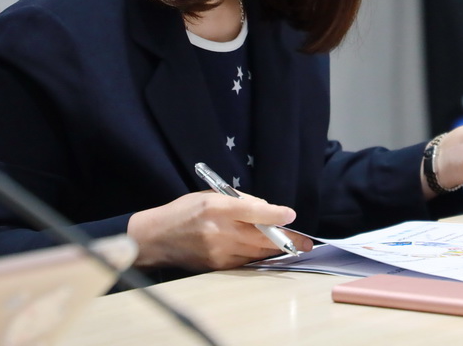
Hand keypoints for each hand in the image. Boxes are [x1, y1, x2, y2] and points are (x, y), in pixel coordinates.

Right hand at [127, 190, 312, 271]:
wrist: (156, 238)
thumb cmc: (183, 212)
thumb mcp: (208, 196)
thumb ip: (238, 202)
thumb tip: (266, 209)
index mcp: (216, 208)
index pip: (252, 211)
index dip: (275, 214)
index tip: (291, 215)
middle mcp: (218, 231)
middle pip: (260, 237)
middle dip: (287, 240)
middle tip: (306, 242)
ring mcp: (218, 251)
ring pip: (256, 252)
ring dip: (276, 250)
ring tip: (294, 247)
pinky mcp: (216, 266)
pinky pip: (245, 262)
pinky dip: (259, 256)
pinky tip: (269, 253)